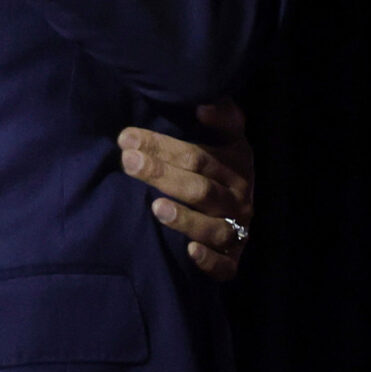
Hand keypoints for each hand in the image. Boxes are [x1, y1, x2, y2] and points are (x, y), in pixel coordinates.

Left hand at [119, 101, 255, 280]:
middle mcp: (238, 200)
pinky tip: (189, 252)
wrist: (243, 212)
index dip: (163, 146)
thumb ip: (223, 118)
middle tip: (128, 162)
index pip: (198, 156)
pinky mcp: (232, 261)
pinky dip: (209, 260)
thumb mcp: (230, 139)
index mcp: (235, 167)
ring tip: (156, 207)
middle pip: (199, 188)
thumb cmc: (223, 169)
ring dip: (185, 218)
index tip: (127, 137)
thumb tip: (203, 106)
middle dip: (162, 174)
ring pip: (212, 226)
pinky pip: (224, 266)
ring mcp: (237, 232)